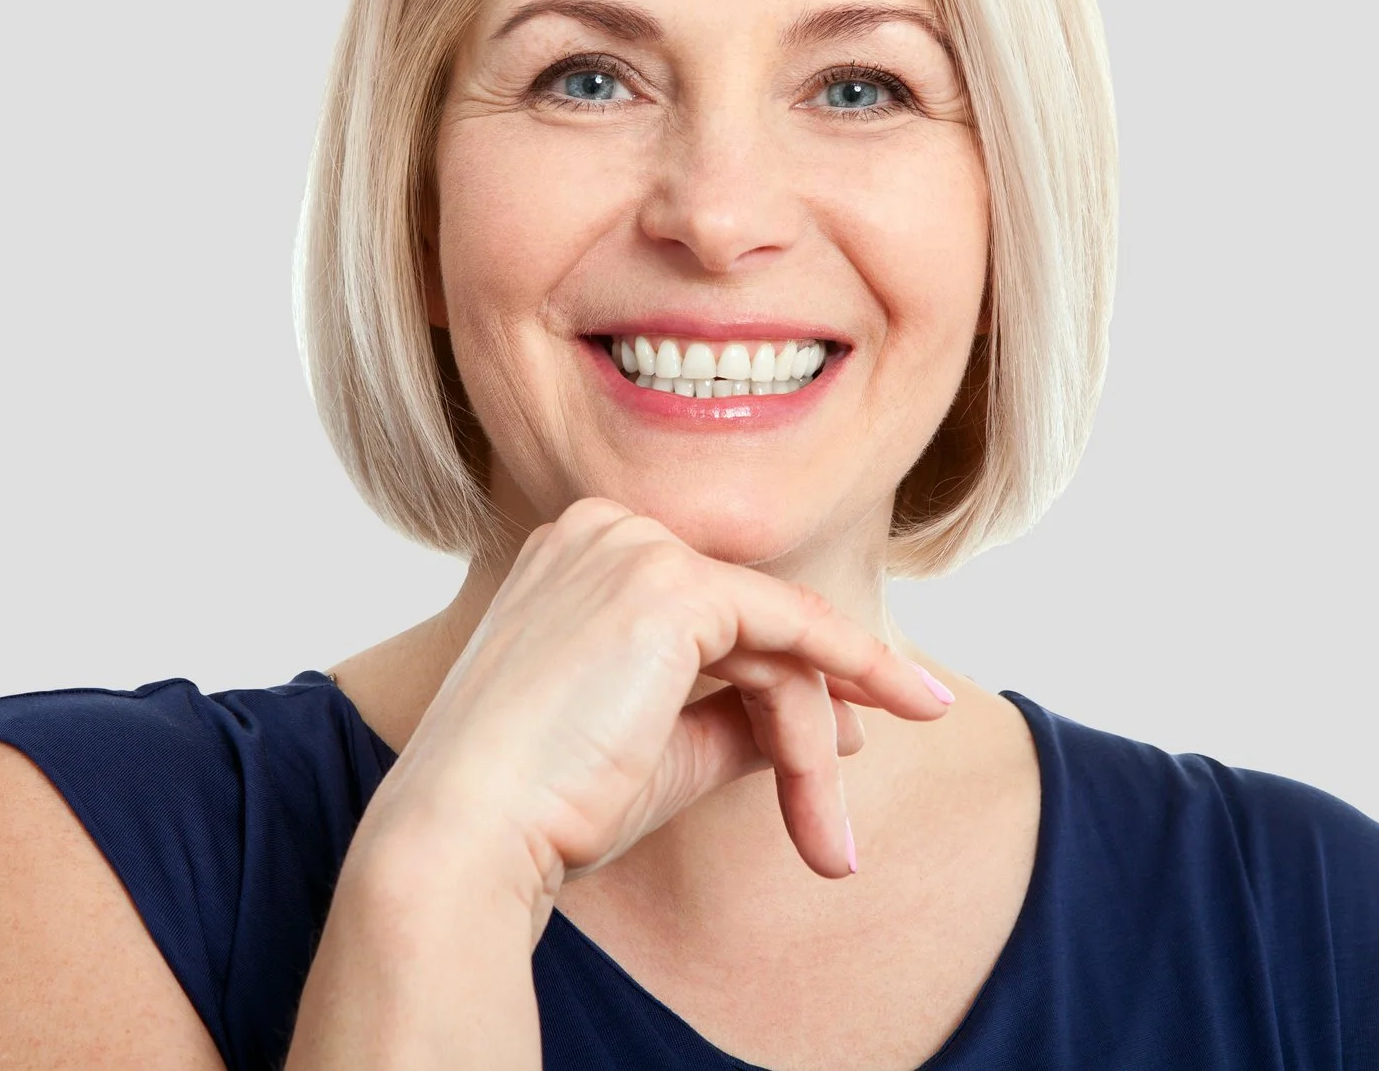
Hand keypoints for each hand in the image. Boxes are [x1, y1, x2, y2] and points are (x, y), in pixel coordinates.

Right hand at [366, 496, 953, 915]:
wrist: (471, 831)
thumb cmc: (543, 804)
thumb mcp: (657, 750)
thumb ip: (733, 719)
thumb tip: (831, 723)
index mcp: (578, 560)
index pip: (712, 615)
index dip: (791, 680)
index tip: (853, 738)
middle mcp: (603, 533)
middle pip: (751, 624)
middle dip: (810, 725)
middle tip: (836, 832)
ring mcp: (634, 550)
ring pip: (777, 639)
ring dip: (815, 745)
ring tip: (829, 846)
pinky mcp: (671, 586)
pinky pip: (794, 630)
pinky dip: (855, 675)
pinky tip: (908, 708)